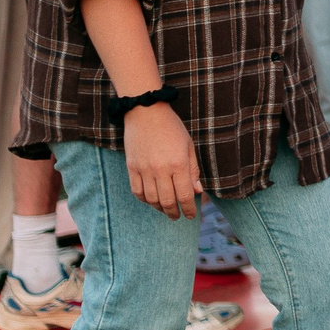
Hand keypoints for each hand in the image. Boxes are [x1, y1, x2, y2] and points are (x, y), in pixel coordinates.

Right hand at [124, 104, 203, 219]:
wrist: (146, 112)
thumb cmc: (172, 128)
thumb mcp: (189, 146)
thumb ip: (193, 171)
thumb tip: (197, 192)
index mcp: (179, 164)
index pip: (184, 195)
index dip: (189, 209)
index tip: (192, 215)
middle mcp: (161, 169)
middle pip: (167, 201)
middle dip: (174, 213)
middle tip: (178, 216)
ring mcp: (144, 169)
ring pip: (151, 199)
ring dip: (160, 208)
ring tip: (166, 210)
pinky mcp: (132, 167)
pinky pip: (137, 191)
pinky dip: (144, 200)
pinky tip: (151, 200)